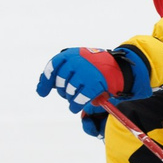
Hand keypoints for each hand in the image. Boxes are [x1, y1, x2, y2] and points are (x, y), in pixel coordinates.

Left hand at [35, 46, 152, 137]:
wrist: (120, 69)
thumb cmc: (97, 67)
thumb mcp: (80, 61)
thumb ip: (62, 70)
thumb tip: (41, 86)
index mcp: (72, 54)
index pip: (53, 67)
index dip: (46, 81)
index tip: (42, 93)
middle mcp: (77, 61)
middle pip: (60, 82)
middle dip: (63, 90)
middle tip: (70, 93)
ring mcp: (85, 73)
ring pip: (68, 92)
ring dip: (70, 98)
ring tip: (76, 99)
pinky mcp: (93, 84)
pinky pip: (78, 99)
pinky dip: (75, 105)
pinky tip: (75, 107)